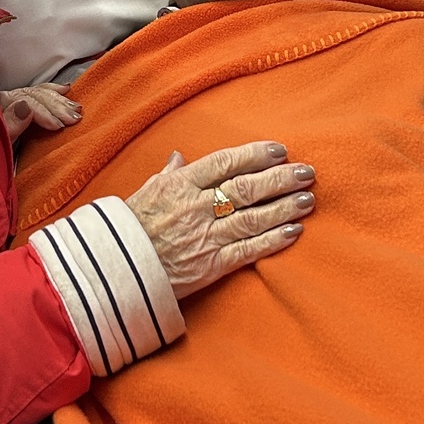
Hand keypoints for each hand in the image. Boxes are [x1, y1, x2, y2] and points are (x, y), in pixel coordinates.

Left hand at [2, 83, 82, 139]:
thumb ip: (8, 127)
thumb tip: (25, 107)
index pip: (23, 100)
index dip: (42, 112)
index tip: (57, 126)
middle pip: (31, 95)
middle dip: (54, 105)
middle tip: (73, 118)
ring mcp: (6, 105)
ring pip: (35, 93)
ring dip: (57, 100)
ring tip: (76, 109)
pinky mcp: (13, 111)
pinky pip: (34, 94)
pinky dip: (50, 92)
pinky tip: (65, 90)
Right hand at [126, 142, 315, 299]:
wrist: (114, 273)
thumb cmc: (128, 230)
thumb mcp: (144, 194)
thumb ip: (168, 175)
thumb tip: (179, 158)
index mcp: (179, 186)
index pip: (224, 163)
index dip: (255, 155)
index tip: (279, 150)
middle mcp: (195, 208)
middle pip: (246, 188)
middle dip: (280, 179)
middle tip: (306, 172)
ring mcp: (205, 238)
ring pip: (253, 218)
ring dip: (284, 207)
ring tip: (308, 198)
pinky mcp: (211, 266)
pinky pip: (248, 250)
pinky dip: (273, 240)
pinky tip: (294, 230)